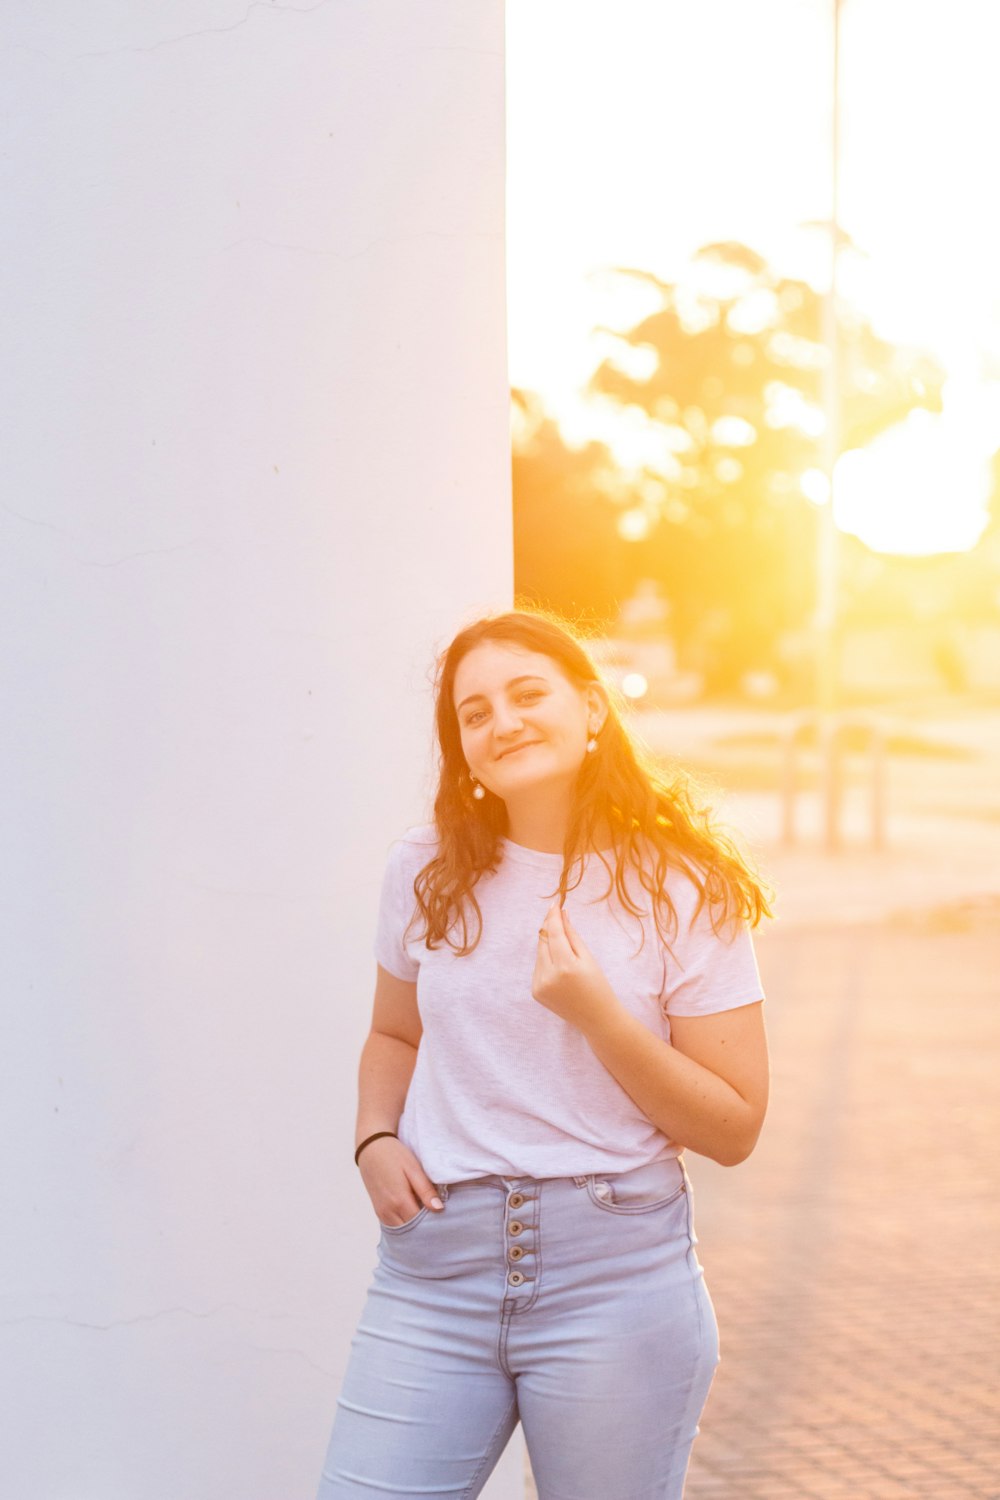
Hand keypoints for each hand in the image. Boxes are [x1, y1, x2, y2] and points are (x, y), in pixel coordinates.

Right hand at [357, 1136, 443, 1225]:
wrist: (371, 1148)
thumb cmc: (394, 1155)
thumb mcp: (413, 1169)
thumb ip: (425, 1190)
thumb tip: (439, 1209)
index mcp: (399, 1201)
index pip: (421, 1225)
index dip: (434, 1225)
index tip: (445, 1221)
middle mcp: (388, 1211)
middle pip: (411, 1232)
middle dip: (425, 1230)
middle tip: (440, 1223)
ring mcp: (382, 1213)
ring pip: (402, 1231)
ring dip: (415, 1229)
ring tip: (429, 1219)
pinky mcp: (379, 1211)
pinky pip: (394, 1226)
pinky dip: (405, 1225)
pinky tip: (415, 1216)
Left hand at [532, 899, 620, 1035]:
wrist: (598, 1019)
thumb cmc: (598, 986)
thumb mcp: (588, 958)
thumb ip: (572, 935)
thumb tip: (561, 915)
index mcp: (565, 966)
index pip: (553, 933)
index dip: (552, 917)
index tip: (554, 904)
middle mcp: (548, 976)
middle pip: (543, 941)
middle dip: (549, 929)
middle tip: (558, 917)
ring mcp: (539, 986)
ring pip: (540, 953)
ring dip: (549, 946)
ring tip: (566, 953)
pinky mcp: (535, 992)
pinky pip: (538, 967)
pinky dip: (546, 961)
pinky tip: (561, 969)